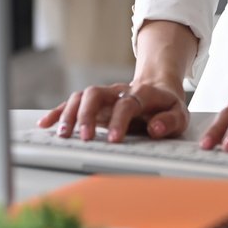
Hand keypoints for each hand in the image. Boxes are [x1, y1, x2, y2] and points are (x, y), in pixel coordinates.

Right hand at [37, 81, 187, 143]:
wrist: (158, 88)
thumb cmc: (167, 106)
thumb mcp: (180, 114)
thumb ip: (170, 122)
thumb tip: (155, 128)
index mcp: (141, 93)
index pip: (126, 103)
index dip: (119, 120)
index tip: (114, 140)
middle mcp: (117, 91)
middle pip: (95, 94)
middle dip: (86, 115)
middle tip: (84, 138)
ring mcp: (103, 95)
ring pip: (81, 97)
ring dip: (69, 115)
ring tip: (63, 136)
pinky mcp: (93, 102)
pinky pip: (72, 103)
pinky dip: (58, 112)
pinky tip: (47, 124)